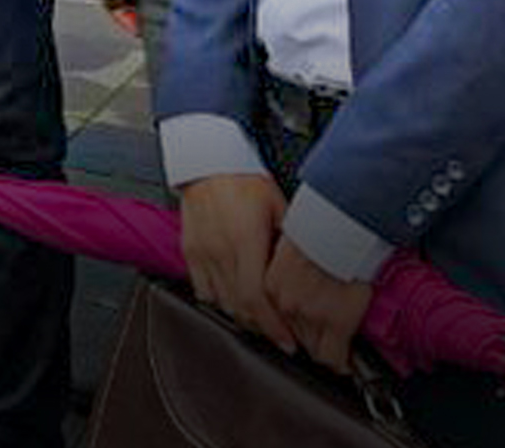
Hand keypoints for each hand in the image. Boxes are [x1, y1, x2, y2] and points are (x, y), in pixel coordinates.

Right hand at [177, 173, 289, 351]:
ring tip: (261, 321)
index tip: (287, 341)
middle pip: (239, 306)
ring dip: (242, 317)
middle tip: (280, 336)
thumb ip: (292, 240)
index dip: (273, 325)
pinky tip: (234, 302)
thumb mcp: (279, 205)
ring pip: (221, 302)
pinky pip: (202, 289)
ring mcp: (202, 252)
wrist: (207, 162)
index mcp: (244, 239)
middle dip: (262, 328)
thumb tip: (314, 267)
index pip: (256, 297)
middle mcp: (220, 249)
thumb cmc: (244, 179)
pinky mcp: (190, 251)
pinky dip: (220, 301)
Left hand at [264, 236, 374, 374]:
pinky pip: (332, 358)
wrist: (343, 225)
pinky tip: (345, 364)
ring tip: (333, 347)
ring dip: (321, 347)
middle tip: (317, 336)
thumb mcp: (290, 245)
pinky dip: (340, 363)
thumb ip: (285, 268)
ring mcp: (309, 315)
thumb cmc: (321, 227)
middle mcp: (284, 302)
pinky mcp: (336, 323)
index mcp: (271, 282)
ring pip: (310, 348)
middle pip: (288, 335)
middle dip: (302, 336)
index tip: (293, 329)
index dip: (284, 324)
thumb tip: (295, 279)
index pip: (269, 317)